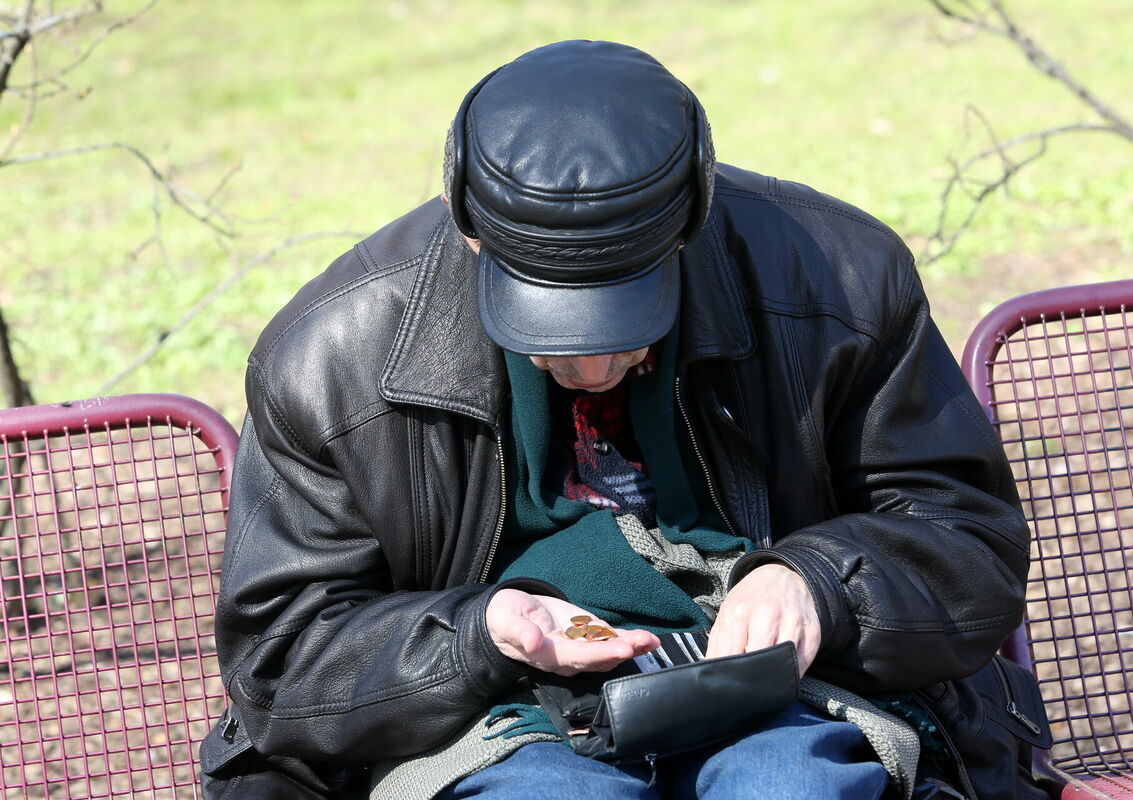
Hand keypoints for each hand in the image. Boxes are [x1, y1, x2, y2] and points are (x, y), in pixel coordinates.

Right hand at [486, 589, 660, 675]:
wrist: (508, 614)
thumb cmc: (504, 618)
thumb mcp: (506, 621)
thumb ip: (520, 633)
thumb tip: (532, 644)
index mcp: (548, 656)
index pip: (578, 657)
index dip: (600, 654)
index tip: (621, 649)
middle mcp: (568, 658)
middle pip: (599, 659)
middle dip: (623, 651)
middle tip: (645, 643)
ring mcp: (579, 648)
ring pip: (608, 652)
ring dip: (632, 646)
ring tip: (652, 640)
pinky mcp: (586, 637)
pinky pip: (609, 641)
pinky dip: (630, 640)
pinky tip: (648, 639)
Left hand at [705, 563, 820, 674]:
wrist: (782, 576)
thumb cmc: (751, 600)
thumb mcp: (728, 613)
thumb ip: (718, 643)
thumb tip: (711, 671)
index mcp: (741, 612)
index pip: (733, 654)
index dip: (730, 673)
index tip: (729, 683)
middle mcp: (768, 615)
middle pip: (758, 658)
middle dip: (751, 676)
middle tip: (747, 685)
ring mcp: (792, 622)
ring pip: (782, 661)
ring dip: (774, 676)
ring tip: (766, 679)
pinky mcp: (812, 631)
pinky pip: (803, 662)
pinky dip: (793, 673)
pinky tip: (784, 671)